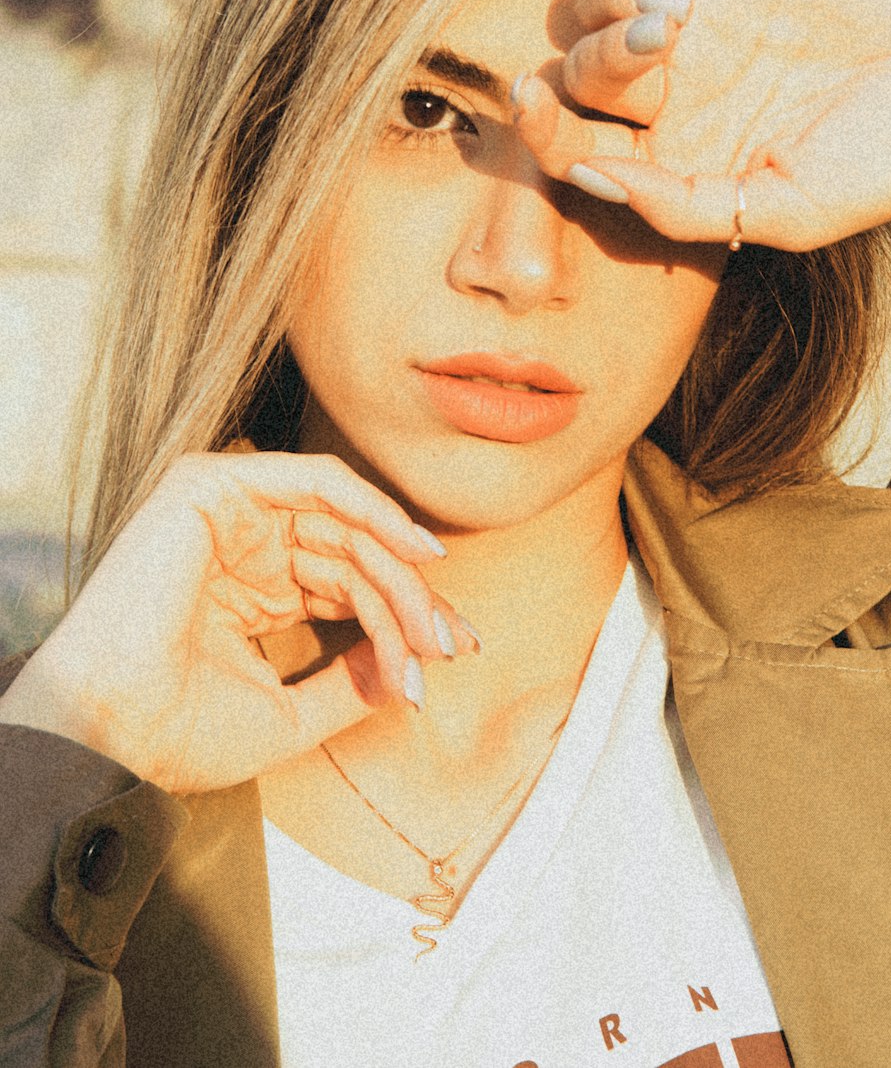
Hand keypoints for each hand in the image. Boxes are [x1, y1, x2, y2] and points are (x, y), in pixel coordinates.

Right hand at [0, 452, 476, 792]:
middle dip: (410, 598)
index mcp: (251, 590)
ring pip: (344, 522)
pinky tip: (411, 547)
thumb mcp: (290, 715)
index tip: (454, 654)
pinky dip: (371, 506)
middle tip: (448, 646)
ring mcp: (227, 511)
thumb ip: (349, 682)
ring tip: (427, 627)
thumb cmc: (180, 734)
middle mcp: (242, 545)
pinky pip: (318, 479)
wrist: (112, 734)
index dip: (404, 614)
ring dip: (396, 571)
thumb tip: (411, 663)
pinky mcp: (213, 484)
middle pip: (353, 553)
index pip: (346, 583)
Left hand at [514, 0, 890, 249]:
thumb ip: (683, 205)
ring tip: (679, 11)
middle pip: (582, 72)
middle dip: (598, 59)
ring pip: (599, 2)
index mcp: (679, 158)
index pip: (577, 146)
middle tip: (667, 47)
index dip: (540, 127)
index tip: (529, 102)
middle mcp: (677, 91)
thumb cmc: (887, 163)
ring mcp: (699, 21)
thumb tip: (592, 175)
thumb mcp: (785, 212)